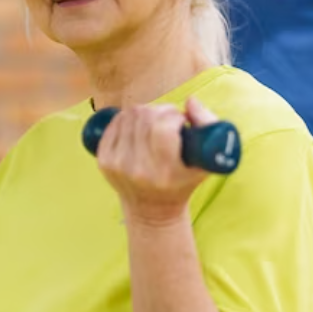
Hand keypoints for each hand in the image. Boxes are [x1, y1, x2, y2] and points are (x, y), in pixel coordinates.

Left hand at [96, 97, 215, 227]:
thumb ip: (209, 126)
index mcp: (164, 171)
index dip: (174, 116)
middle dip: (161, 111)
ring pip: (129, 115)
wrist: (152, 210)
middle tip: (169, 120)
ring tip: (155, 124)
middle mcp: (138, 168)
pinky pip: (114, 123)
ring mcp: (117, 164)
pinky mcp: (103, 160)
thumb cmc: (183, 183)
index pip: (163, 126)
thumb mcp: (207, 161)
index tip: (181, 122)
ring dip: (145, 112)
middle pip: (145, 116)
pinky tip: (138, 127)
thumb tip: (190, 101)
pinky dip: (127, 118)